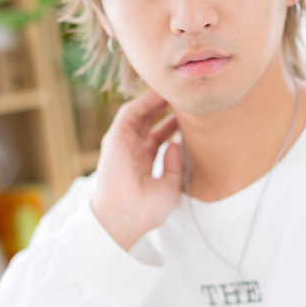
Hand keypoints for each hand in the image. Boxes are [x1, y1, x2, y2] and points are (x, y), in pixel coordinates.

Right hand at [91, 90, 182, 249]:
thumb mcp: (170, 187)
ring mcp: (123, 144)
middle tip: (183, 97)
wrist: (126, 216)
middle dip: (165, 109)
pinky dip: (143, 101)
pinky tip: (159, 93)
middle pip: (149, 123)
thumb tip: (175, 144)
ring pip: (140, 114)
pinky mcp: (115, 138)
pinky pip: (130, 113)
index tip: (190, 116)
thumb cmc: (146, 209)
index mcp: (143, 164)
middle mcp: (132, 151)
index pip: (158, 138)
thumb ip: (175, 166)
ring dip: (155, 101)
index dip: (172, 125)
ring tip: (174, 90)